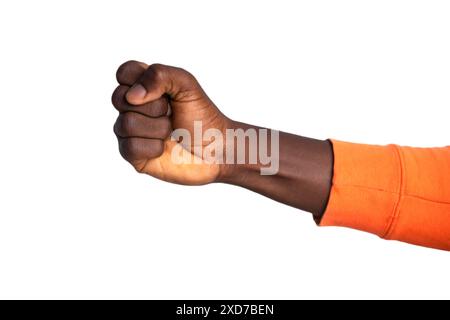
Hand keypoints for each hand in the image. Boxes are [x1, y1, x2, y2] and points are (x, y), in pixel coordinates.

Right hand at [112, 61, 229, 184]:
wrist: (216, 150)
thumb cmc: (202, 117)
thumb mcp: (187, 85)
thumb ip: (160, 75)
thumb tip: (132, 96)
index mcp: (144, 87)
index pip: (123, 73)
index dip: (139, 80)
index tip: (164, 92)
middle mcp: (133, 108)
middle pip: (119, 98)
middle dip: (153, 107)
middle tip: (171, 113)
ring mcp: (131, 132)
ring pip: (125, 124)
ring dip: (157, 128)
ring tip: (171, 132)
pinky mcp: (133, 155)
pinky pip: (130, 147)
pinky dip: (153, 148)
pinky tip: (164, 148)